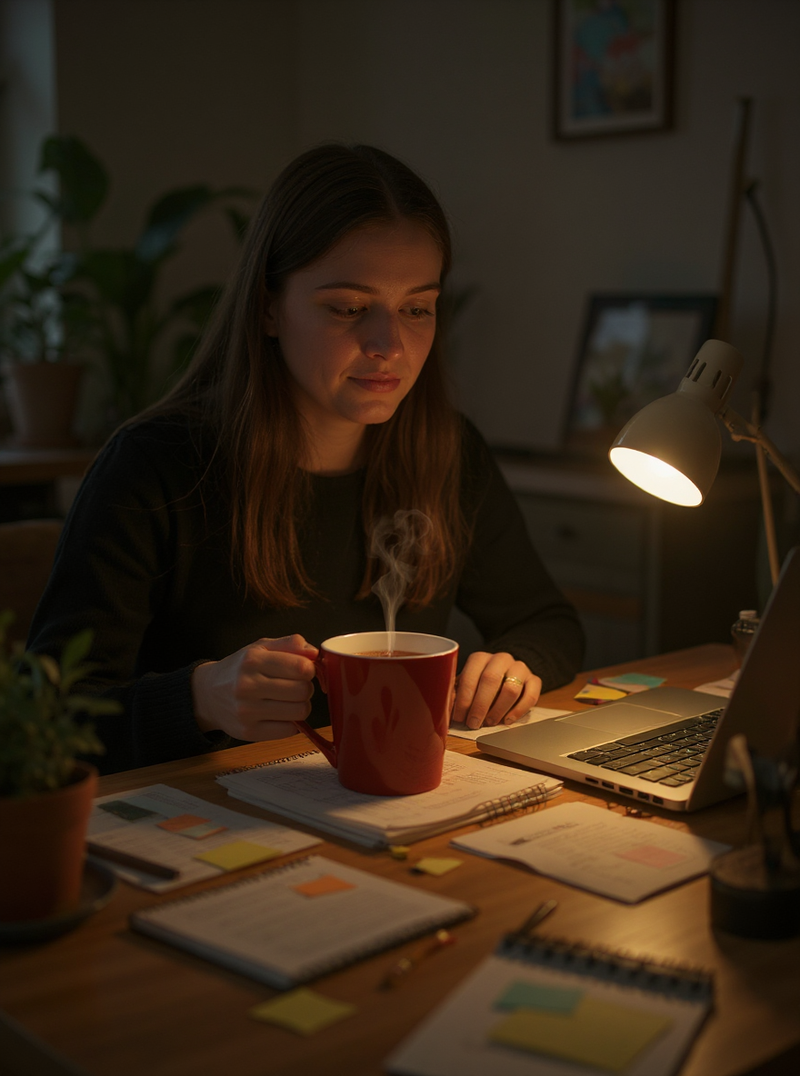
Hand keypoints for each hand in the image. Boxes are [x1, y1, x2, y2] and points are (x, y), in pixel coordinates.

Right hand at [192, 634, 318, 740]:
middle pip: (303, 691)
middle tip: (295, 686)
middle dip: (306, 688)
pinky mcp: (248, 732)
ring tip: (288, 700)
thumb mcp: (261, 647)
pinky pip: (289, 730)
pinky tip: (279, 714)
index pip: (301, 667)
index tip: (302, 670)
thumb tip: (314, 653)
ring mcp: (246, 711)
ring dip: (300, 706)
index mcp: (253, 660)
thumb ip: (290, 644)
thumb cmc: (240, 669)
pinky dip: (290, 723)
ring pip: (300, 711)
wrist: (208, 694)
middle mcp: (247, 685)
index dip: (309, 669)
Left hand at [451, 651, 541, 729]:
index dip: (463, 699)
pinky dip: (518, 711)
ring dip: (498, 709)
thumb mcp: (467, 685)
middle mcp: (501, 659)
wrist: (508, 672)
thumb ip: (456, 693)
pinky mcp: (534, 679)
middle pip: (490, 680)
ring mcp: (519, 668)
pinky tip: (507, 720)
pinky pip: (531, 695)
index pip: (470, 676)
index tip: (459, 716)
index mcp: (480, 658)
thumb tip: (445, 709)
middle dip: (480, 706)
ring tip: (490, 723)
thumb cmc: (481, 683)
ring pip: (511, 688)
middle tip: (473, 723)